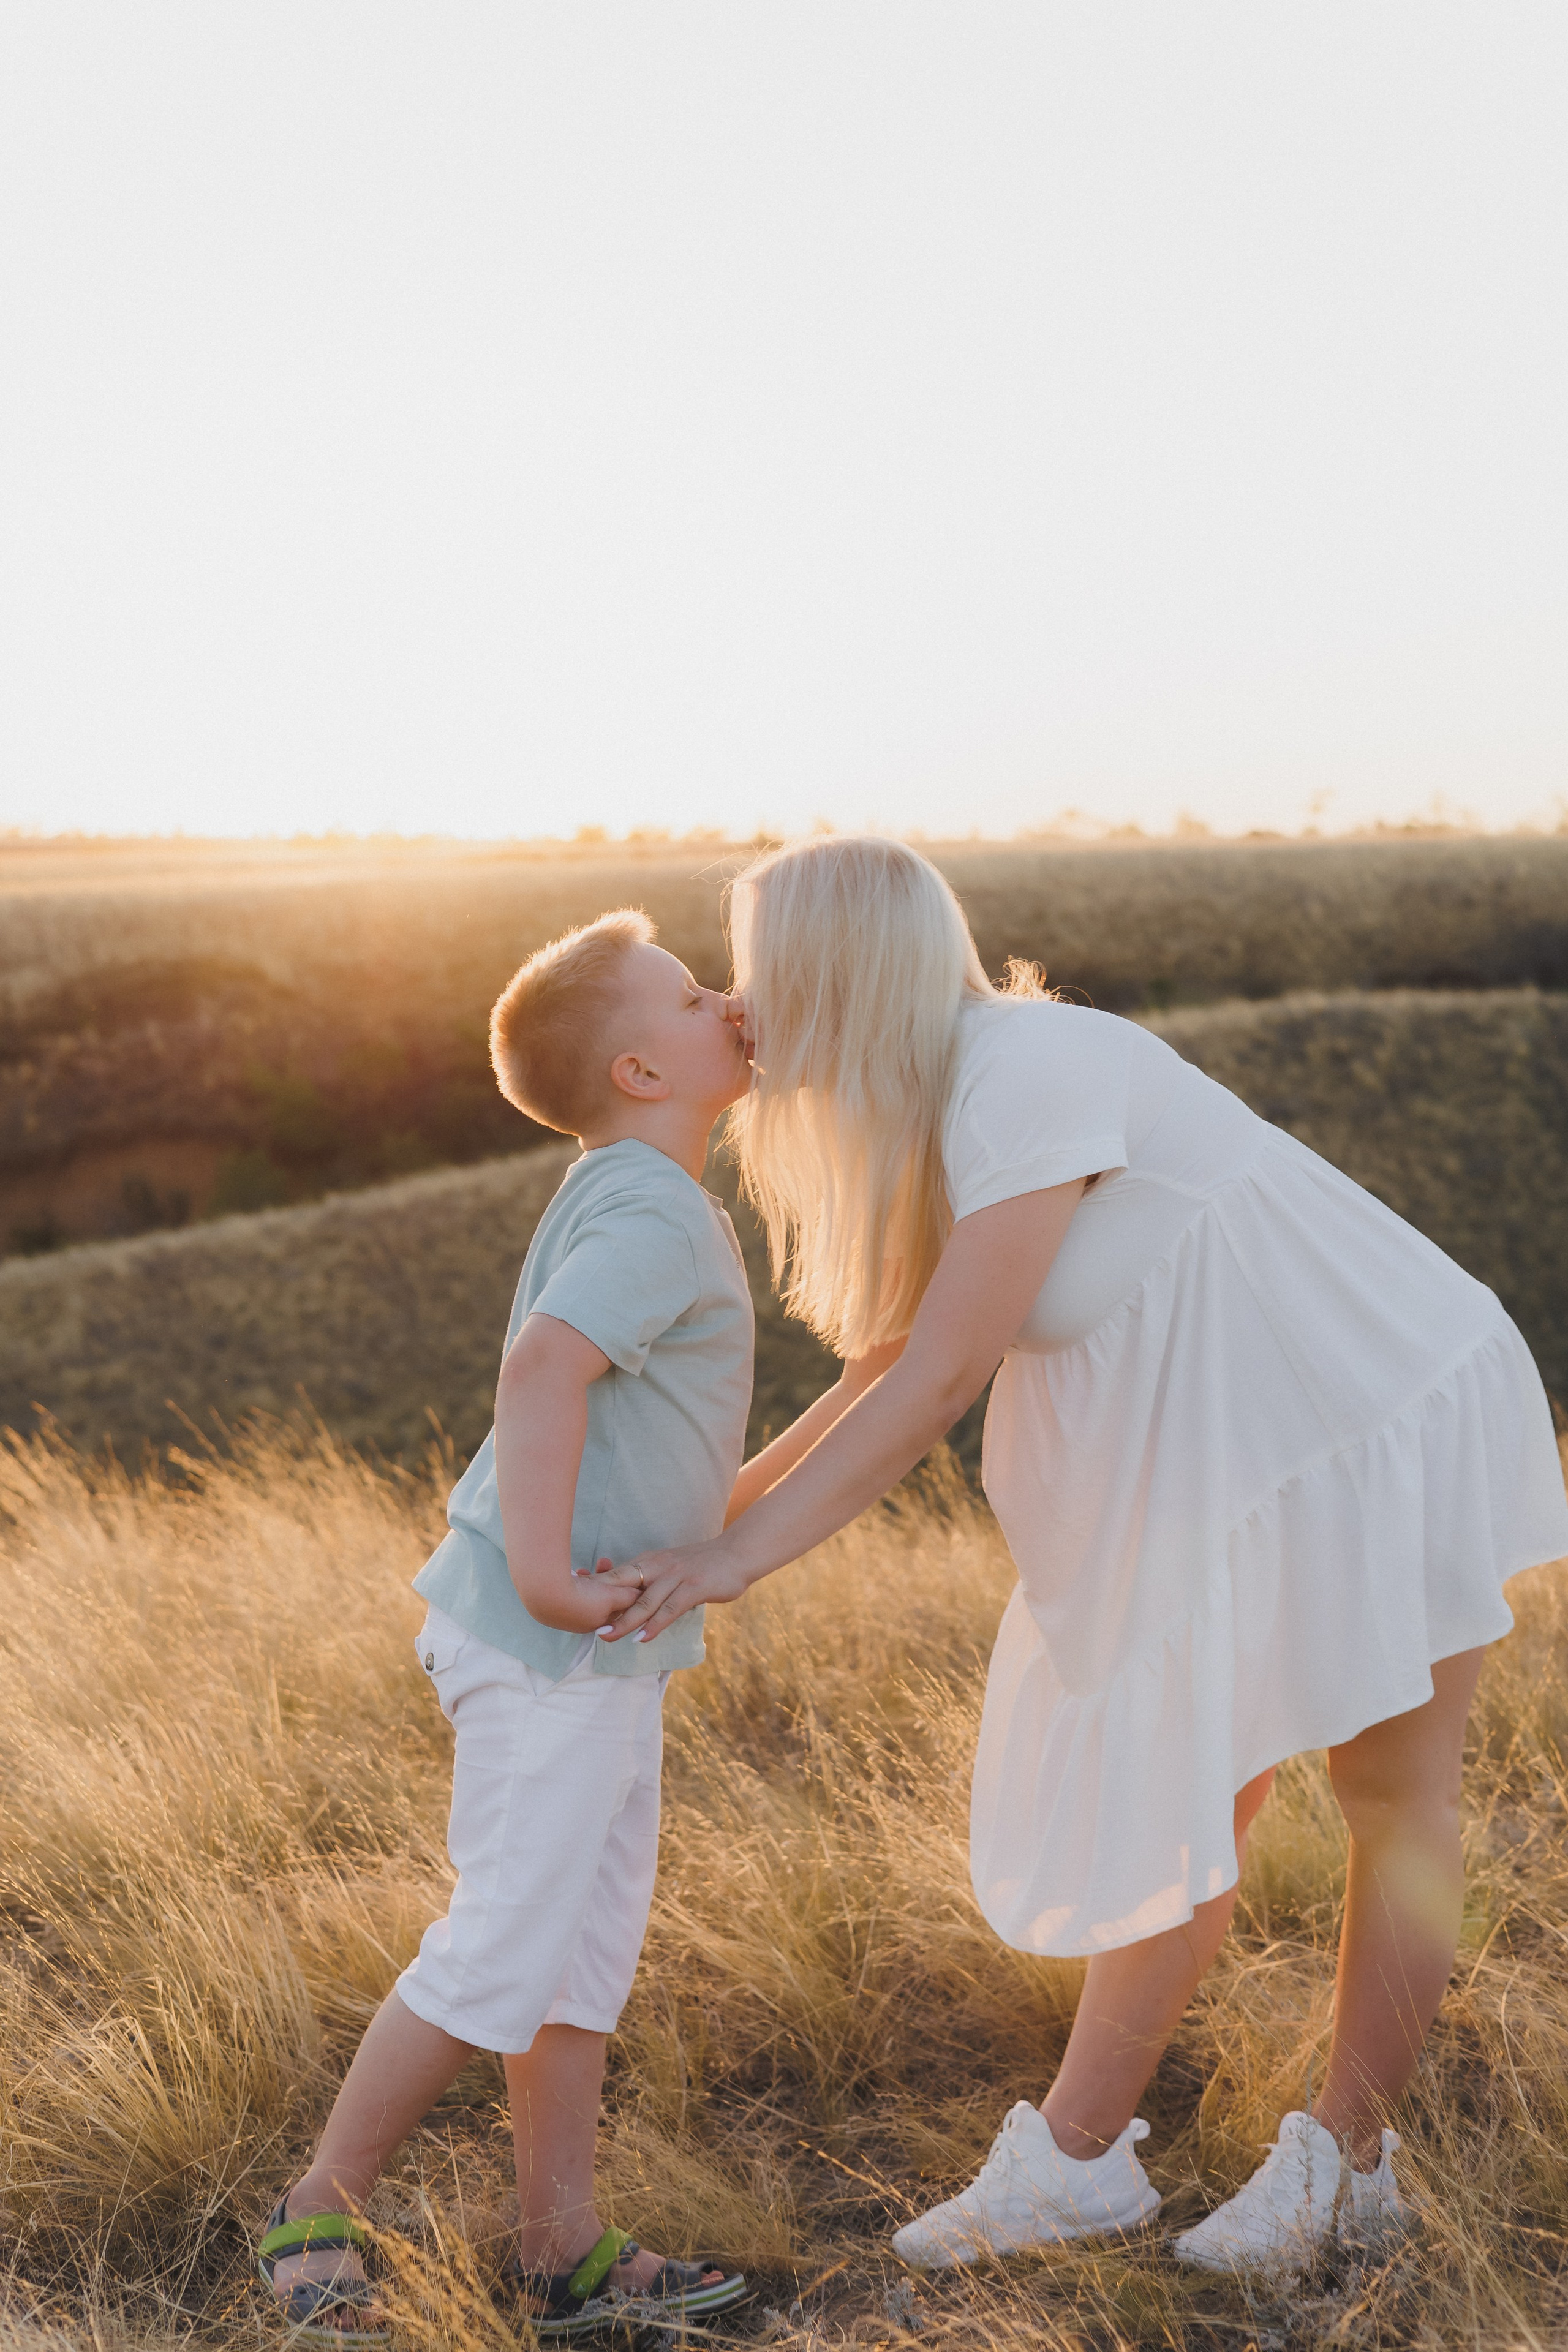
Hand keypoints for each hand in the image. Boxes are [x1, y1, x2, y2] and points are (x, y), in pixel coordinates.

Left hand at [596, 1536, 751, 1643]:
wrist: (736, 1554)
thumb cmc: (701, 1564)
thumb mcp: (670, 1568)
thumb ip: (649, 1581)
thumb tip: (625, 1598)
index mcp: (650, 1561)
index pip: (616, 1575)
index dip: (594, 1588)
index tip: (571, 1599)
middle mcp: (659, 1566)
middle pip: (624, 1587)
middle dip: (603, 1605)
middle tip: (584, 1623)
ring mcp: (677, 1576)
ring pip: (645, 1601)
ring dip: (625, 1621)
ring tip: (607, 1636)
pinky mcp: (695, 1587)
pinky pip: (671, 1608)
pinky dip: (656, 1624)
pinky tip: (643, 1638)